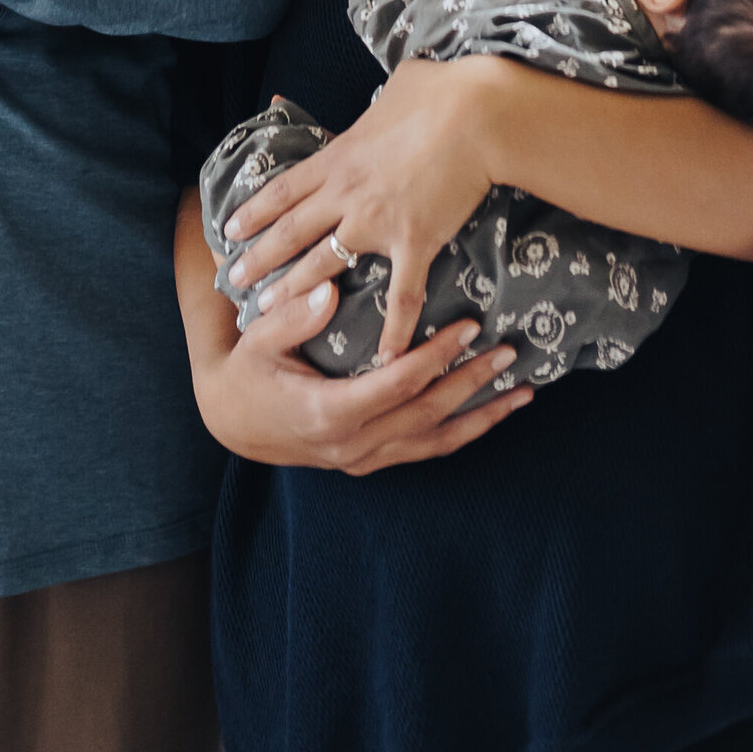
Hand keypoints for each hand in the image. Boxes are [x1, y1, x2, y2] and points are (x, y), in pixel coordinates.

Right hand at [175, 193, 529, 474]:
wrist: (232, 423)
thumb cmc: (247, 371)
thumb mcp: (258, 339)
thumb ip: (293, 317)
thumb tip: (329, 290)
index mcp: (328, 412)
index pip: (397, 384)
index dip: (435, 356)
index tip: (468, 326)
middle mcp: (353, 444)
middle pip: (427, 414)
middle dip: (472, 383)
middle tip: (508, 352)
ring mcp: (363, 459)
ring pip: (434, 442)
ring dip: (480, 418)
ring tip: (521, 394)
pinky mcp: (370, 461)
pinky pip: (424, 450)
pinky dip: (461, 434)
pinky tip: (489, 416)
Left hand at [221, 58, 498, 363]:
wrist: (476, 115)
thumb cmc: (438, 91)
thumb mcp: (394, 87)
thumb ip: (380, 105)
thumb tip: (390, 95)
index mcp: (338, 156)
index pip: (282, 190)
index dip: (254, 212)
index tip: (231, 232)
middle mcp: (345, 194)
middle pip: (290, 232)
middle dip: (259, 259)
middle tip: (234, 281)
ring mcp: (376, 223)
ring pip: (324, 265)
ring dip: (294, 291)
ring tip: (269, 311)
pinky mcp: (414, 243)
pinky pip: (401, 296)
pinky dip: (394, 329)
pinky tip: (386, 356)